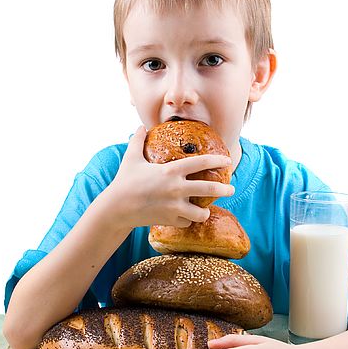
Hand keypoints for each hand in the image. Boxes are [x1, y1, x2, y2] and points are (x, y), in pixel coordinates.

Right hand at [103, 125, 233, 228]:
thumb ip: (137, 141)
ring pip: (201, 213)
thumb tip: (140, 127)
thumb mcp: (131, 158)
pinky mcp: (169, 220)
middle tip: (231, 189)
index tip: (227, 161)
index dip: (217, 160)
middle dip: (224, 190)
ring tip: (206, 210)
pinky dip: (187, 220)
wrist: (116, 208)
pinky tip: (186, 218)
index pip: (201, 162)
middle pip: (209, 189)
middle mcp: (176, 188)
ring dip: (205, 212)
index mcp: (171, 170)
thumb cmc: (124, 181)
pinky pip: (186, 222)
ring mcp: (174, 206)